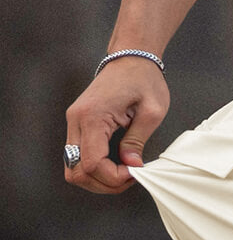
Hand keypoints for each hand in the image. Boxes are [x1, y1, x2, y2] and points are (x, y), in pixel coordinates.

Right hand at [64, 59, 169, 194]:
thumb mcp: (152, 110)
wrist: (131, 56)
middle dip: (103, 183)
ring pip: (72, 168)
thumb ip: (138, 140)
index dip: (112, 178)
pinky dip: (92, 168)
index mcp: (93, 116)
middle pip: (76, 171)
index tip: (135, 173)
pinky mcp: (77, 123)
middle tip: (129, 178)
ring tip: (122, 174)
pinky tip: (113, 165)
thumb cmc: (144, 78)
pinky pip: (76, 156)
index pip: (92, 164)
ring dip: (96, 178)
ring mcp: (73, 121)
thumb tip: (131, 166)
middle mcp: (76, 120)